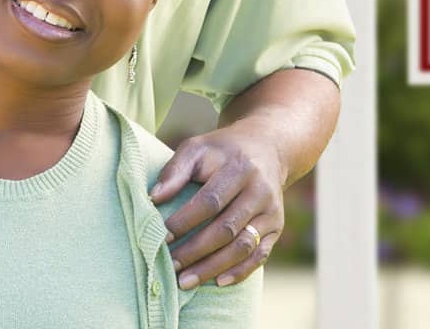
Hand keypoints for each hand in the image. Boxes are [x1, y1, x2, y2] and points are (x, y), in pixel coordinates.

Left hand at [153, 123, 284, 288]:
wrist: (268, 147)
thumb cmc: (223, 151)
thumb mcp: (198, 148)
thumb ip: (175, 171)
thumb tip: (153, 199)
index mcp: (239, 168)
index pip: (210, 201)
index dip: (185, 222)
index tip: (161, 237)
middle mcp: (260, 190)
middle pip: (226, 228)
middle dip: (195, 251)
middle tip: (169, 266)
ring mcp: (271, 211)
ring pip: (243, 246)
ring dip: (213, 267)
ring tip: (185, 282)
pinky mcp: (276, 226)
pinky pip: (260, 255)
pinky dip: (240, 271)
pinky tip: (218, 282)